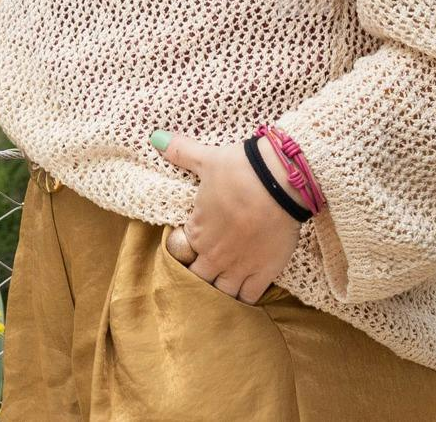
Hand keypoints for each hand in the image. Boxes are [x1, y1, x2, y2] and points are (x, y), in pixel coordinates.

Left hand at [152, 131, 299, 303]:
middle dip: (199, 274)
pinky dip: (244, 298)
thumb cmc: (240, 170)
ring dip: (219, 289)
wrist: (279, 181)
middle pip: (196, 278)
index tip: (193, 241)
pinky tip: (245, 291)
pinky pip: (248, 298)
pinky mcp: (263, 273)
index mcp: (196, 232)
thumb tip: (155, 137)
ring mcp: (238, 267)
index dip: (185, 248)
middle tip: (208, 265)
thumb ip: (181, 152)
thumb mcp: (206, 159)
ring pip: (220, 293)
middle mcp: (213, 255)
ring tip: (223, 282)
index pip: (179, 252)